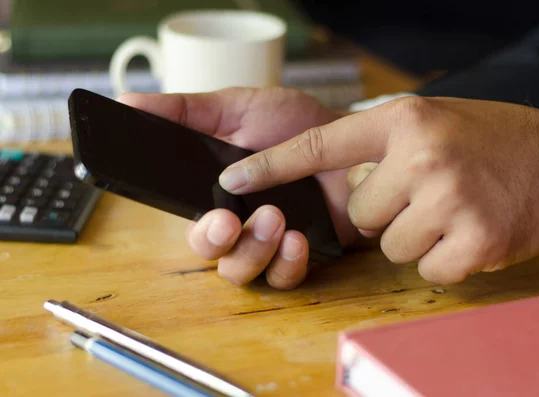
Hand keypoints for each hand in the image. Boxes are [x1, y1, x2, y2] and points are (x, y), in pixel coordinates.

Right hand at [118, 88, 359, 288]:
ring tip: (278, 219)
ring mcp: (269, 243)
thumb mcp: (238, 109)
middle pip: (210, 254)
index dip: (195, 227)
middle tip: (233, 221)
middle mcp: (238, 224)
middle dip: (217, 242)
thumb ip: (187, 111)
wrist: (350, 140)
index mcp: (216, 194)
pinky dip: (288, 265)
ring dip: (254, 251)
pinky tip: (299, 240)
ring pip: (241, 272)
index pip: (190, 222)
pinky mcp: (301, 256)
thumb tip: (127, 102)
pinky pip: (283, 279)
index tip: (211, 216)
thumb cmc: (294, 124)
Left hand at [218, 96, 538, 284]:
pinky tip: (469, 232)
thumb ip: (382, 144)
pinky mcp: (471, 239)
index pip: (320, 144)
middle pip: (360, 213)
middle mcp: (420, 155)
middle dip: (385, 214)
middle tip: (424, 196)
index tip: (233, 180)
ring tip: (452, 210)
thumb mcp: (431, 121)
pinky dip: (444, 260)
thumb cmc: (494, 141)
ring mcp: (446, 197)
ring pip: (390, 245)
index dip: (273, 164)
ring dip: (416, 237)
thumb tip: (340, 178)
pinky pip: (427, 269)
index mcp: (403, 120)